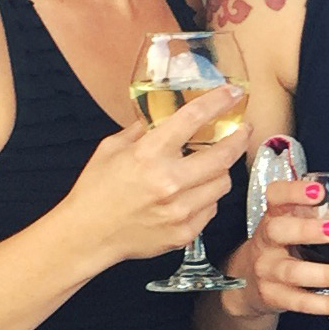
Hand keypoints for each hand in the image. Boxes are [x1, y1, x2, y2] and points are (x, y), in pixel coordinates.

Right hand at [58, 86, 249, 265]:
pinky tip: (195, 192)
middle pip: (223, 155)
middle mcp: (169, 182)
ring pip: (222, 183)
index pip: (193, 119)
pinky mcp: (184, 233)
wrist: (87, 236)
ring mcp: (179, 211)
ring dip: (221, 170)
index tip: (232, 94)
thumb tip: (167, 114)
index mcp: (148, 155)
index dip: (218, 102)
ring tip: (213, 164)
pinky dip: (207, 196)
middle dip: (238, 139)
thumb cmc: (95, 190)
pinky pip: (211, 208)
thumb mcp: (112, 148)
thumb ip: (143, 130)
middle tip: (242, 130)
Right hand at [224, 178, 328, 318]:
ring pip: (294, 272)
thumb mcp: (293, 226)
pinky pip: (302, 302)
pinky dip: (328, 304)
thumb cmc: (281, 246)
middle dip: (306, 230)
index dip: (294, 192)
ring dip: (327, 274)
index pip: (276, 196)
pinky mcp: (275, 296)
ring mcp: (268, 270)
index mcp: (274, 216)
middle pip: (278, 231)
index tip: (319, 191)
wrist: (246, 282)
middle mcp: (267, 241)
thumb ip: (324, 217)